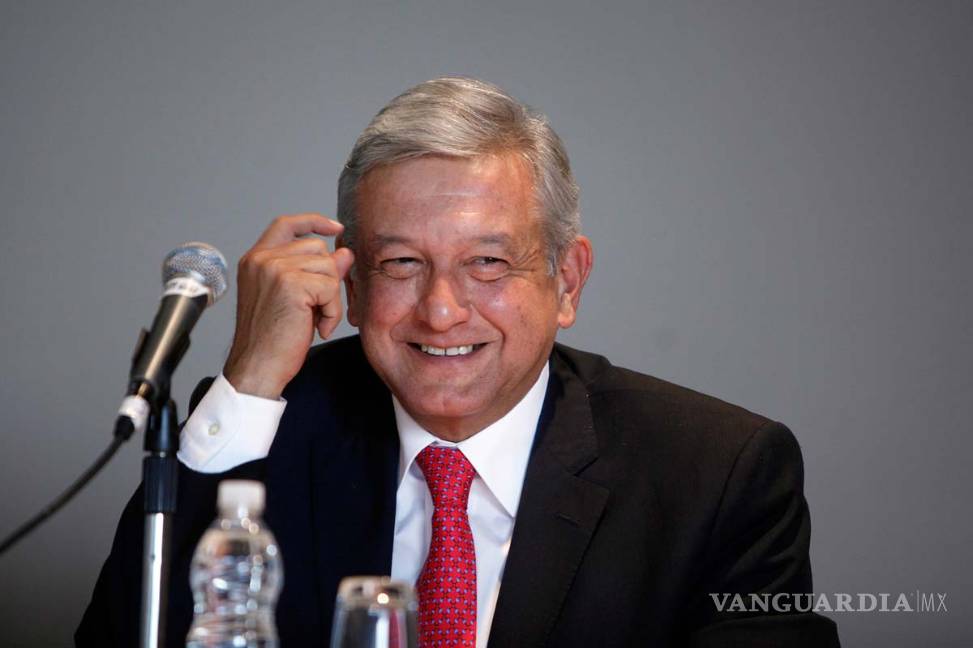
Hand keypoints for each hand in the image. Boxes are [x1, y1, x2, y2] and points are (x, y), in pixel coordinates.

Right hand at [223, 213, 354, 398]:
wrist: (257, 367)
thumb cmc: (272, 339)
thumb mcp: (294, 298)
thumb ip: (314, 271)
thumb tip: (345, 252)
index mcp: (255, 260)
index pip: (286, 224)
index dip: (313, 221)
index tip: (336, 228)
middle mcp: (261, 259)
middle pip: (317, 248)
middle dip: (327, 277)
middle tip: (317, 309)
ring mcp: (274, 268)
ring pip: (328, 268)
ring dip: (330, 298)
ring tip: (315, 320)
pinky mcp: (291, 283)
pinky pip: (331, 288)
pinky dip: (332, 311)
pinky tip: (318, 328)